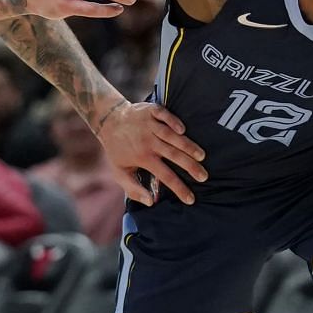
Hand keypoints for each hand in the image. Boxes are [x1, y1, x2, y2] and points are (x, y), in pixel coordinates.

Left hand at [93, 100, 207, 204]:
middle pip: (173, 155)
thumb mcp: (119, 172)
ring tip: (201, 156)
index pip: (165, 175)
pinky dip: (174, 121)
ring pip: (172, 136)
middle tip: (203, 177)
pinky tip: (183, 130)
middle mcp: (148, 141)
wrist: (108, 120)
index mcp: (142, 157)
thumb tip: (151, 202)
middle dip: (190, 166)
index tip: (191, 199)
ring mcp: (150, 125)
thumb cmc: (117, 149)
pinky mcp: (151, 110)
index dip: (179, 188)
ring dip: (188, 145)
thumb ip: (133, 189)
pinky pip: (164, 115)